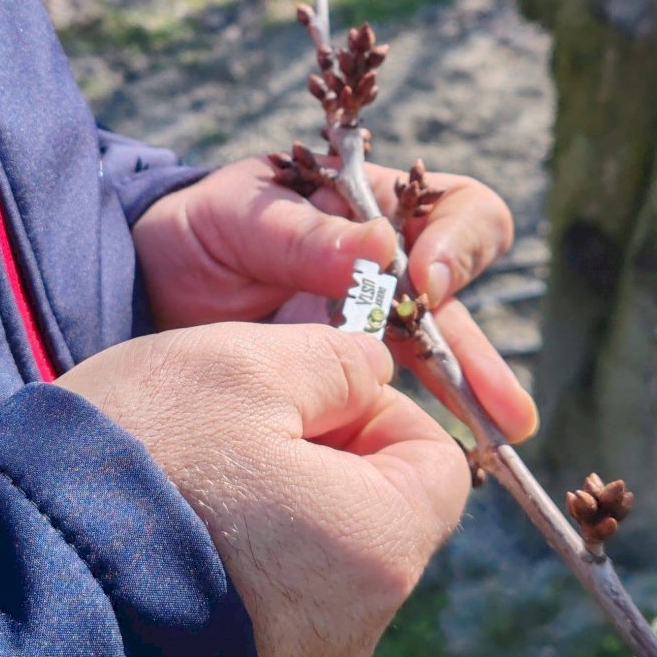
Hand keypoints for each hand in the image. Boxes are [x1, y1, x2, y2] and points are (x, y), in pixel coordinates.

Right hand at [56, 320, 470, 656]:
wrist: (23, 556)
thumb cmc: (142, 454)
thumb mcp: (246, 364)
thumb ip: (337, 360)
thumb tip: (372, 370)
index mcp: (372, 546)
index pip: (437, 462)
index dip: (383, 407)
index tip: (318, 391)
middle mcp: (350, 622)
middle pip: (381, 506)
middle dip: (331, 446)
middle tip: (254, 419)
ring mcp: (298, 649)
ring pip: (326, 543)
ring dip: (285, 488)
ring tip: (211, 463)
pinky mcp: (245, 656)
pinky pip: (277, 583)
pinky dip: (249, 539)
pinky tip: (193, 510)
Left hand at [133, 156, 536, 441]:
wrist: (153, 282)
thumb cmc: (202, 231)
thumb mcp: (242, 218)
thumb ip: (302, 235)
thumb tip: (381, 250)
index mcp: (370, 207)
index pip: (452, 208)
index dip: (456, 242)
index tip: (424, 281)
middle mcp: (384, 264)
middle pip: (455, 297)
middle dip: (475, 348)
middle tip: (502, 404)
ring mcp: (369, 318)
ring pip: (435, 350)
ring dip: (468, 390)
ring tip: (503, 433)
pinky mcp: (345, 368)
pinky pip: (392, 390)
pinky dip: (414, 416)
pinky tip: (438, 449)